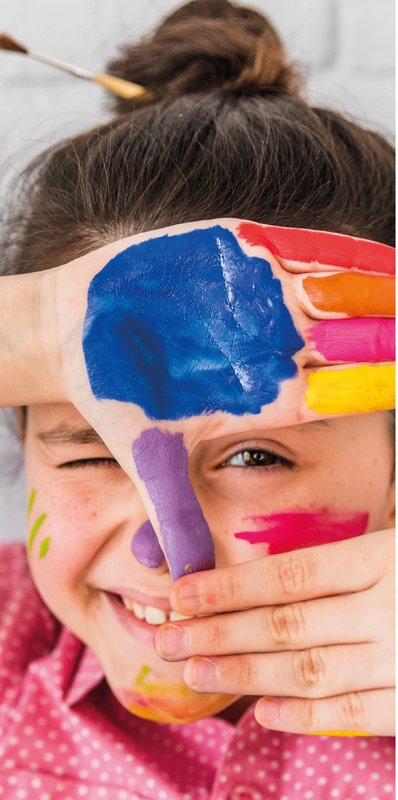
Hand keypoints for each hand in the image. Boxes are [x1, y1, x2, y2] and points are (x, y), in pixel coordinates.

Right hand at [52, 219, 393, 579]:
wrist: (78, 333)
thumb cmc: (115, 395)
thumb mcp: (150, 458)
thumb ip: (177, 513)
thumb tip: (186, 587)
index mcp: (264, 396)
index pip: (340, 396)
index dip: (380, 392)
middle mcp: (274, 348)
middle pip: (353, 343)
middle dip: (392, 338)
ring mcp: (264, 298)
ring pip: (340, 292)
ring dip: (379, 293)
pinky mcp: (243, 254)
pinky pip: (304, 249)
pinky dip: (342, 251)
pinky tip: (381, 253)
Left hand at [154, 529, 394, 735]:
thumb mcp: (397, 550)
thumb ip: (347, 563)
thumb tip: (268, 580)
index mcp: (381, 560)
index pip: (291, 575)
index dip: (231, 587)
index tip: (182, 594)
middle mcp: (388, 610)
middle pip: (287, 623)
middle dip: (219, 633)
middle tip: (168, 639)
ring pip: (309, 670)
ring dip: (245, 674)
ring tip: (195, 673)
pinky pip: (354, 713)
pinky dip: (305, 716)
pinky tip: (262, 712)